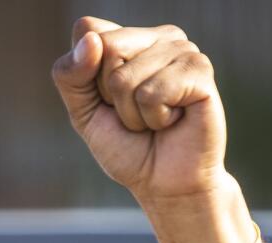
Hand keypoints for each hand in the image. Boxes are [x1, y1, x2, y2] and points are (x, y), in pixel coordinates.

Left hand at [50, 17, 226, 204]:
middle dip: (111, 95)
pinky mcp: (200, 70)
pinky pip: (152, 93)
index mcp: (131, 36)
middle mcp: (159, 36)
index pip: (88, 29)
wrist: (165, 185)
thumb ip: (71, 75)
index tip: (109, 100)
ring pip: (126, 77)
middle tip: (135, 113)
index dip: (86, 75)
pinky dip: (155, 118)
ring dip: (134, 114)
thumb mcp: (83, 112)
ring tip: (156, 120)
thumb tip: (92, 41)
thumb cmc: (127, 147)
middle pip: (107, 48)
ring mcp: (183, 49)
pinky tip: (173, 120)